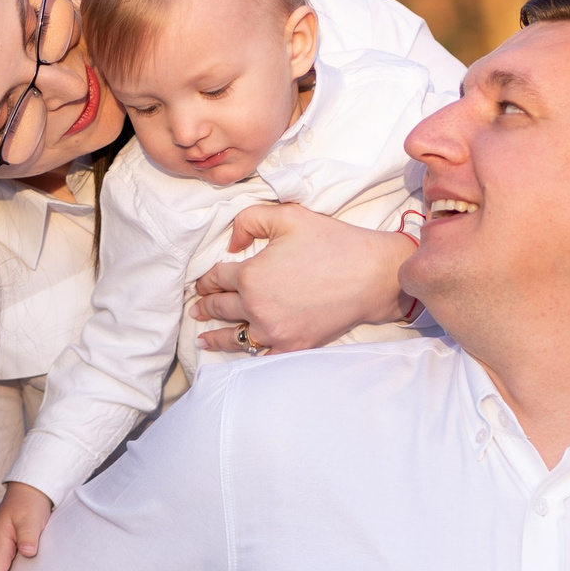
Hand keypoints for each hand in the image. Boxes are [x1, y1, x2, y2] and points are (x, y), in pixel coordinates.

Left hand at [189, 204, 416, 353]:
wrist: (371, 275)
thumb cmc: (332, 242)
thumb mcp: (287, 216)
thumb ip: (249, 221)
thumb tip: (231, 244)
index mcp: (250, 275)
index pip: (216, 278)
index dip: (206, 279)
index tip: (202, 282)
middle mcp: (255, 307)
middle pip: (220, 307)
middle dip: (206, 305)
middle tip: (197, 306)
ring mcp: (273, 331)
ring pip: (232, 335)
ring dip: (214, 333)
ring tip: (202, 334)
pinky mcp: (291, 346)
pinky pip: (259, 354)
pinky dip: (243, 353)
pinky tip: (234, 353)